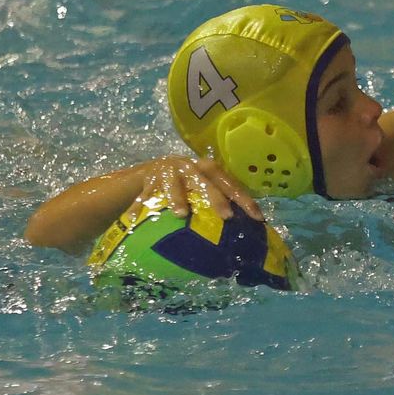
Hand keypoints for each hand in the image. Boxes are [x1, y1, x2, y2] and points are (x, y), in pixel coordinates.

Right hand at [137, 156, 262, 220]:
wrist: (153, 172)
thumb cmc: (187, 186)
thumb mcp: (204, 187)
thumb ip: (221, 201)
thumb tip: (248, 227)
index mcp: (208, 170)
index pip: (231, 184)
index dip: (245, 200)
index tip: (257, 218)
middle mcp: (190, 168)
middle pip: (205, 181)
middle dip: (216, 198)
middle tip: (226, 216)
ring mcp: (168, 172)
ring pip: (175, 185)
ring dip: (179, 198)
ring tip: (182, 214)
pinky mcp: (149, 180)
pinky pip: (146, 196)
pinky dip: (141, 207)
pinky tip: (135, 220)